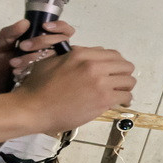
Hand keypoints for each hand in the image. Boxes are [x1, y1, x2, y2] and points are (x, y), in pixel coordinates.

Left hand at [0, 19, 74, 92]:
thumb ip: (9, 33)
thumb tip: (25, 22)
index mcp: (42, 40)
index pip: (63, 30)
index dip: (60, 27)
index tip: (45, 27)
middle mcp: (51, 52)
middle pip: (62, 41)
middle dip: (43, 41)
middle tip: (23, 46)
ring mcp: (52, 65)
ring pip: (57, 56)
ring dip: (35, 57)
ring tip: (15, 62)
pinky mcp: (50, 78)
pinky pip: (52, 71)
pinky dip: (35, 69)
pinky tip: (20, 71)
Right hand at [12, 47, 134, 131]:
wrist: (32, 108)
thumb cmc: (37, 86)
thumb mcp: (52, 61)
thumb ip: (74, 56)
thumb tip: (90, 55)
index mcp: (81, 54)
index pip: (112, 54)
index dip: (115, 63)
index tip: (113, 72)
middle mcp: (94, 65)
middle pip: (125, 65)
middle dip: (123, 74)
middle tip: (119, 83)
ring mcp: (100, 82)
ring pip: (129, 80)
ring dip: (126, 87)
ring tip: (120, 93)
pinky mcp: (104, 99)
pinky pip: (126, 96)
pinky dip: (126, 99)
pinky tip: (121, 102)